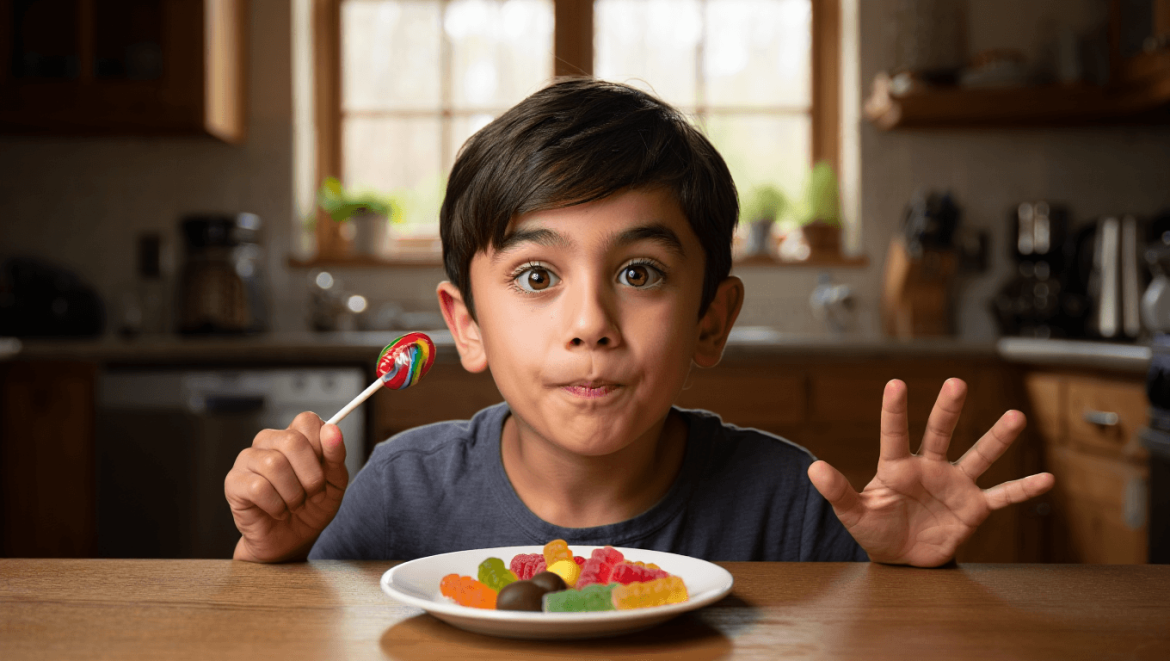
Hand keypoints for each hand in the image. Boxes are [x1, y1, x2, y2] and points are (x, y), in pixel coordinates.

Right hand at [225, 412, 347, 561]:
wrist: (292, 541)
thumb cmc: (312, 507)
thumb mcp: (335, 482)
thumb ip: (336, 455)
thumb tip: (333, 429)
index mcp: (293, 435)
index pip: (307, 421)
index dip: (322, 447)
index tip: (326, 471)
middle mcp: (268, 441)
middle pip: (292, 440)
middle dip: (311, 476)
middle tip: (314, 494)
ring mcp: (247, 460)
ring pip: (274, 464)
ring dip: (294, 494)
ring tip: (295, 505)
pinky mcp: (233, 482)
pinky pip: (258, 488)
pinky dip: (277, 506)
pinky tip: (278, 511)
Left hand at [807, 378, 1054, 566]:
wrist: (902, 558)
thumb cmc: (876, 529)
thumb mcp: (854, 513)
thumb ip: (838, 492)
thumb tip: (813, 469)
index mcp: (897, 467)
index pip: (894, 434)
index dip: (894, 411)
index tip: (895, 383)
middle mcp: (929, 468)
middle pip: (940, 433)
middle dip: (948, 409)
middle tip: (955, 383)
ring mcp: (954, 485)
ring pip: (978, 456)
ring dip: (997, 438)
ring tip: (1016, 416)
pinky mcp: (973, 508)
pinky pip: (1002, 496)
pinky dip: (1023, 489)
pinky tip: (1047, 478)